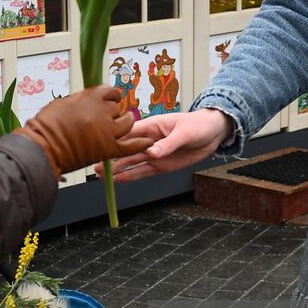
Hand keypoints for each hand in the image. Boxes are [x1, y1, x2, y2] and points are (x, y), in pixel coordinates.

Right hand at [14, 86, 150, 176]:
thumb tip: (86, 101)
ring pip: (128, 123)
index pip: (110, 91)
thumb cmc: (44, 127)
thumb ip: (79, 101)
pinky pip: (131, 145)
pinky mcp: (108, 149)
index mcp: (90, 96)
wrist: (41, 148)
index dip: (111, 96)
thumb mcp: (62, 104)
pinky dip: (141, 144)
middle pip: (118, 107)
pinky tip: (148, 142)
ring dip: (126, 123)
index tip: (110, 100)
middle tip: (108, 118)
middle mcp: (102, 111)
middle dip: (115, 112)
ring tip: (123, 125)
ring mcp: (107, 130)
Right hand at [110, 108, 231, 181]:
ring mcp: (153, 154)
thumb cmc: (198, 126)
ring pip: (131, 162)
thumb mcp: (185, 133)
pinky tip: (118, 181)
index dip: (115, 138)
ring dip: (117, 169)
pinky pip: (143, 172)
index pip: (129, 132)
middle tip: (96, 165)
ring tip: (101, 176)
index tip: (102, 146)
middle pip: (126, 149)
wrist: (212, 134)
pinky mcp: (160, 165)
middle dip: (111, 157)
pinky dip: (130, 176)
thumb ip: (168, 144)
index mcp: (152, 126)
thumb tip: (153, 153)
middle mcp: (149, 141)